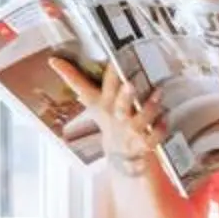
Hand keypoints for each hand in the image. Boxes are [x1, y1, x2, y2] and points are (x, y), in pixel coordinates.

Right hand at [49, 55, 165, 170]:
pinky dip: (159, 131)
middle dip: (124, 96)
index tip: (111, 60)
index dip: (105, 74)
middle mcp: (116, 118)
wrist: (120, 157)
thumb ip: (76, 80)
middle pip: (118, 106)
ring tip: (158, 93)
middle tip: (130, 83)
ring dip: (148, 108)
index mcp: (104, 104)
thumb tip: (52, 60)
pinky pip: (152, 140)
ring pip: (138, 122)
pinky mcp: (142, 145)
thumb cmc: (110, 120)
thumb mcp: (94, 101)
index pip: (99, 86)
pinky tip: (166, 120)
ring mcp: (129, 133)